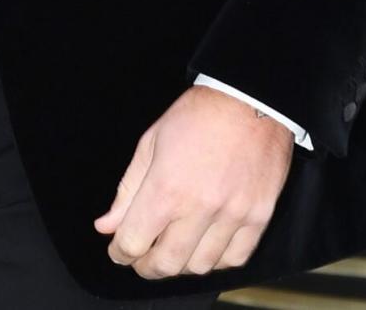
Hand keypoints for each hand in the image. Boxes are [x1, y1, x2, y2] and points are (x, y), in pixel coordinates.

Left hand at [95, 84, 292, 279]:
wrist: (249, 98)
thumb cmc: (198, 115)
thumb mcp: (151, 143)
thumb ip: (128, 189)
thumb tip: (107, 226)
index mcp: (166, 186)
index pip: (133, 243)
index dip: (120, 253)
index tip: (119, 251)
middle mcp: (199, 206)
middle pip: (166, 264)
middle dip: (147, 267)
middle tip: (143, 258)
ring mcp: (232, 214)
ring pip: (200, 267)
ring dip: (181, 265)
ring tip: (175, 249)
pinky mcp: (258, 216)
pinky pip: (235, 259)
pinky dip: (216, 261)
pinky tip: (206, 247)